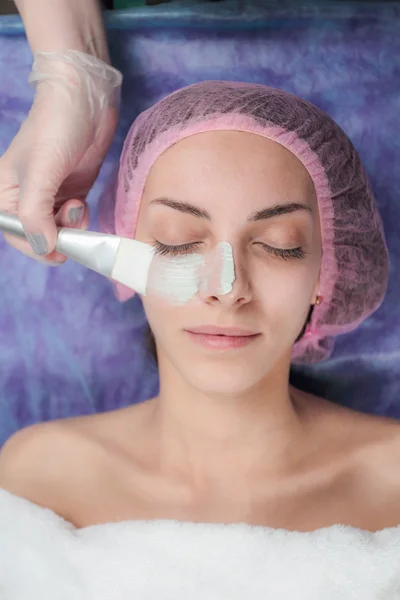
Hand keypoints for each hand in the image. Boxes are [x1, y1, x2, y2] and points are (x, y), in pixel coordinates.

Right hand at [0, 50, 121, 262]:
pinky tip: (82, 202)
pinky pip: (73, 219)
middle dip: (58, 235)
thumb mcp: (40, 175)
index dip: (36, 248)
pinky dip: (80, 218)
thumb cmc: (55, 131)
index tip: (59, 253)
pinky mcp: (70, 190)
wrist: (86, 101)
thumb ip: (36, 215)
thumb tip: (42, 248)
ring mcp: (49, 194)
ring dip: (71, 226)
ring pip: (59, 229)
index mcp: (4, 192)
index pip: (16, 234)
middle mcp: (24, 196)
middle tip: (72, 221)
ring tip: (76, 205)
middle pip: (39, 235)